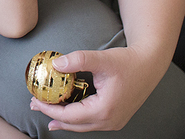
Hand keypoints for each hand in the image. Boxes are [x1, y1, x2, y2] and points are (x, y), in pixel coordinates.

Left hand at [29, 47, 162, 131]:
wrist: (150, 65)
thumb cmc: (128, 62)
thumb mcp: (102, 59)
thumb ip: (78, 60)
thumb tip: (56, 64)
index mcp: (105, 109)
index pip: (70, 115)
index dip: (50, 108)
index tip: (34, 99)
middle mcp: (110, 121)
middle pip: (74, 124)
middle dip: (52, 115)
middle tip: (34, 105)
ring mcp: (114, 122)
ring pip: (83, 126)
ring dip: (64, 119)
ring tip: (46, 111)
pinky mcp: (115, 118)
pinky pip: (91, 122)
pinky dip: (76, 118)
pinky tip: (66, 115)